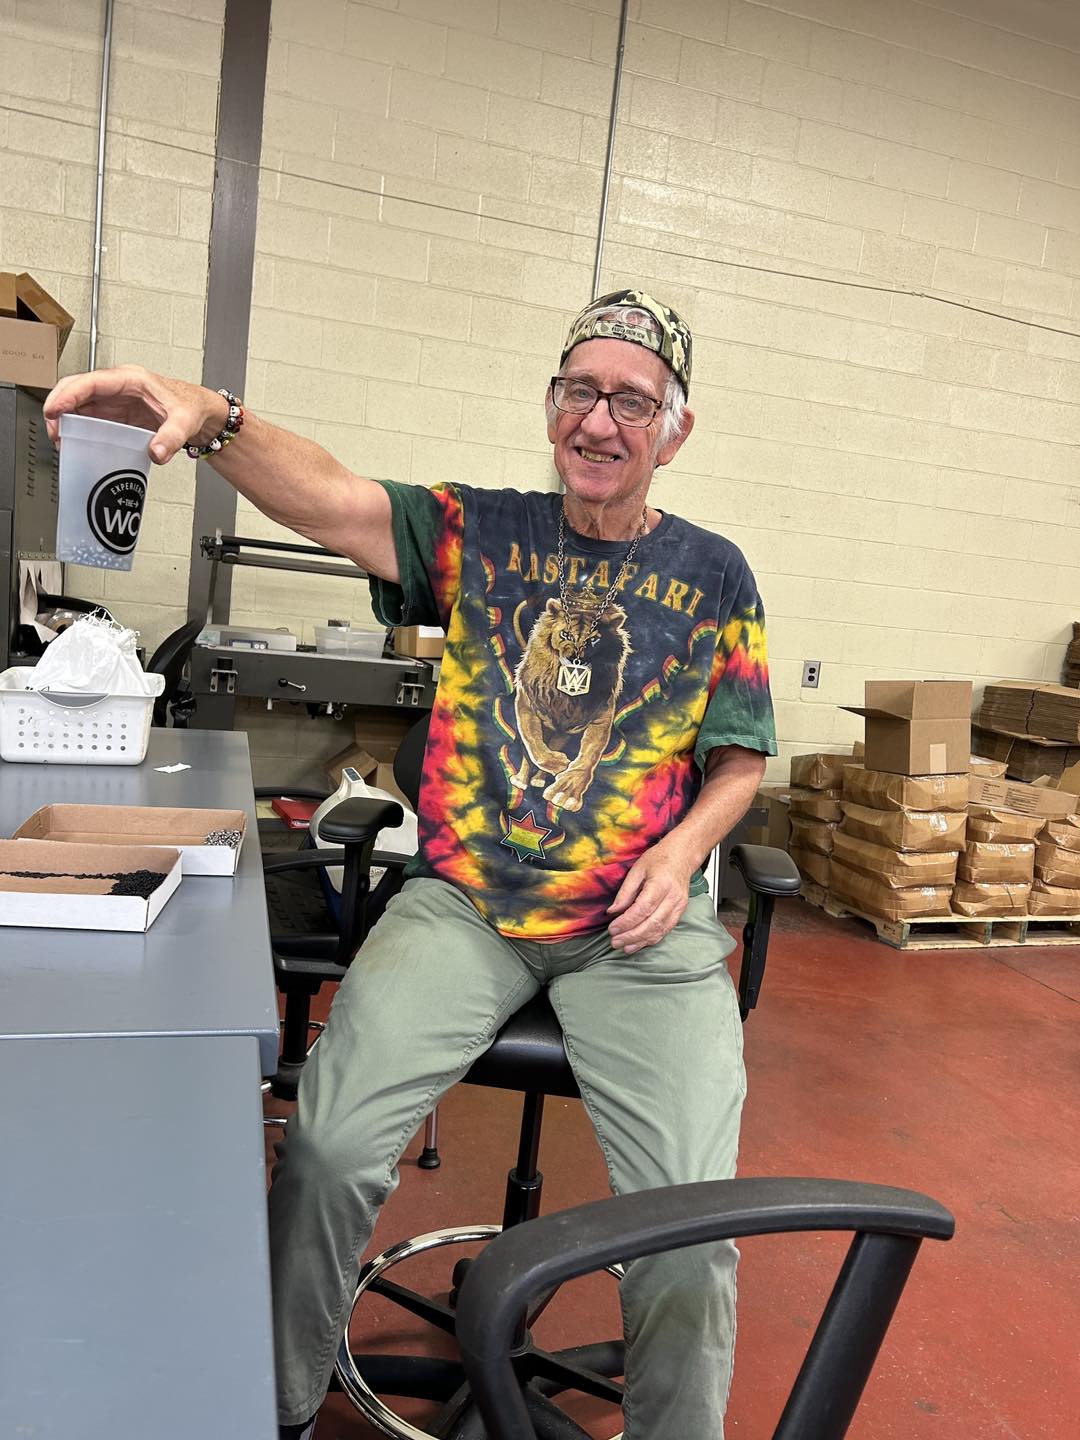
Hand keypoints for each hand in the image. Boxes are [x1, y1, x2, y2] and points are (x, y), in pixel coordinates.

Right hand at [43, 365, 228, 462]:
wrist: (201, 413)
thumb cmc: (191, 407)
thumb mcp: (184, 422)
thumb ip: (171, 438)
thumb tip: (156, 452)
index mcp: (130, 380)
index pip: (90, 382)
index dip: (68, 395)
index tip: (55, 410)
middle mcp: (118, 387)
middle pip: (77, 389)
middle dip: (59, 406)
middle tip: (53, 429)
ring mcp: (115, 400)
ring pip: (79, 403)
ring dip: (65, 419)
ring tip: (60, 440)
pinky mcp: (116, 414)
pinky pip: (89, 417)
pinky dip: (77, 428)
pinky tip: (74, 442)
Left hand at [607, 840, 693, 953]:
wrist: (682, 857)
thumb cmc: (659, 860)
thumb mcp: (637, 869)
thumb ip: (625, 892)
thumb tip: (613, 911)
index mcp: (661, 884)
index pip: (642, 908)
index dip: (626, 922)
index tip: (612, 929)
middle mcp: (673, 897)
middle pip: (651, 923)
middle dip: (631, 935)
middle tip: (615, 941)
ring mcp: (679, 906)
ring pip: (659, 930)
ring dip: (640, 941)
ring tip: (624, 946)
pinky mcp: (680, 912)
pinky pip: (665, 930)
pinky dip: (651, 939)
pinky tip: (638, 943)